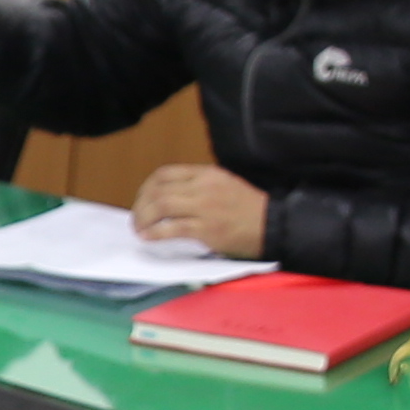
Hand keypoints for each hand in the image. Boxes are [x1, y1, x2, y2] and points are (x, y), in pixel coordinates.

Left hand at [127, 162, 269, 259]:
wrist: (272, 224)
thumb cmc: (248, 208)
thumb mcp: (223, 184)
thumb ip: (198, 186)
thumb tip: (168, 196)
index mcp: (207, 173)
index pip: (165, 173)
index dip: (147, 187)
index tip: (142, 200)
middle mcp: (203, 186)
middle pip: (158, 189)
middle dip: (140, 205)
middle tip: (137, 218)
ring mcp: (204, 207)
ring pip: (161, 205)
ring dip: (143, 218)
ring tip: (139, 228)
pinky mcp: (206, 228)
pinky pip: (172, 228)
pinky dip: (155, 232)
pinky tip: (148, 237)